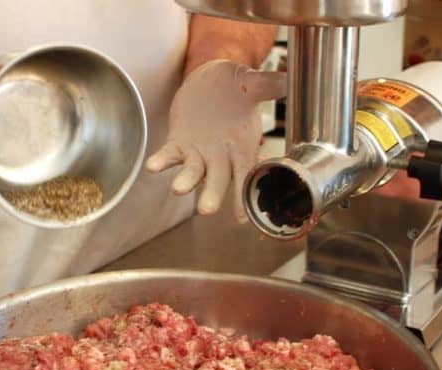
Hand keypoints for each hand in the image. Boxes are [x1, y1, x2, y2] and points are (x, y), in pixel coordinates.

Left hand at [146, 60, 284, 220]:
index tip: (241, 218)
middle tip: (206, 210)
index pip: (245, 177)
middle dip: (212, 195)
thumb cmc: (235, 87)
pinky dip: (161, 161)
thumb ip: (269, 86)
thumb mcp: (253, 84)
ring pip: (192, 172)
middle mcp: (220, 156)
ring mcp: (198, 152)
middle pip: (217, 181)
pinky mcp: (178, 143)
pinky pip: (169, 155)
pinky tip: (152, 166)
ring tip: (178, 189)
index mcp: (242, 148)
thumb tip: (289, 80)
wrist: (210, 80)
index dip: (243, 196)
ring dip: (185, 182)